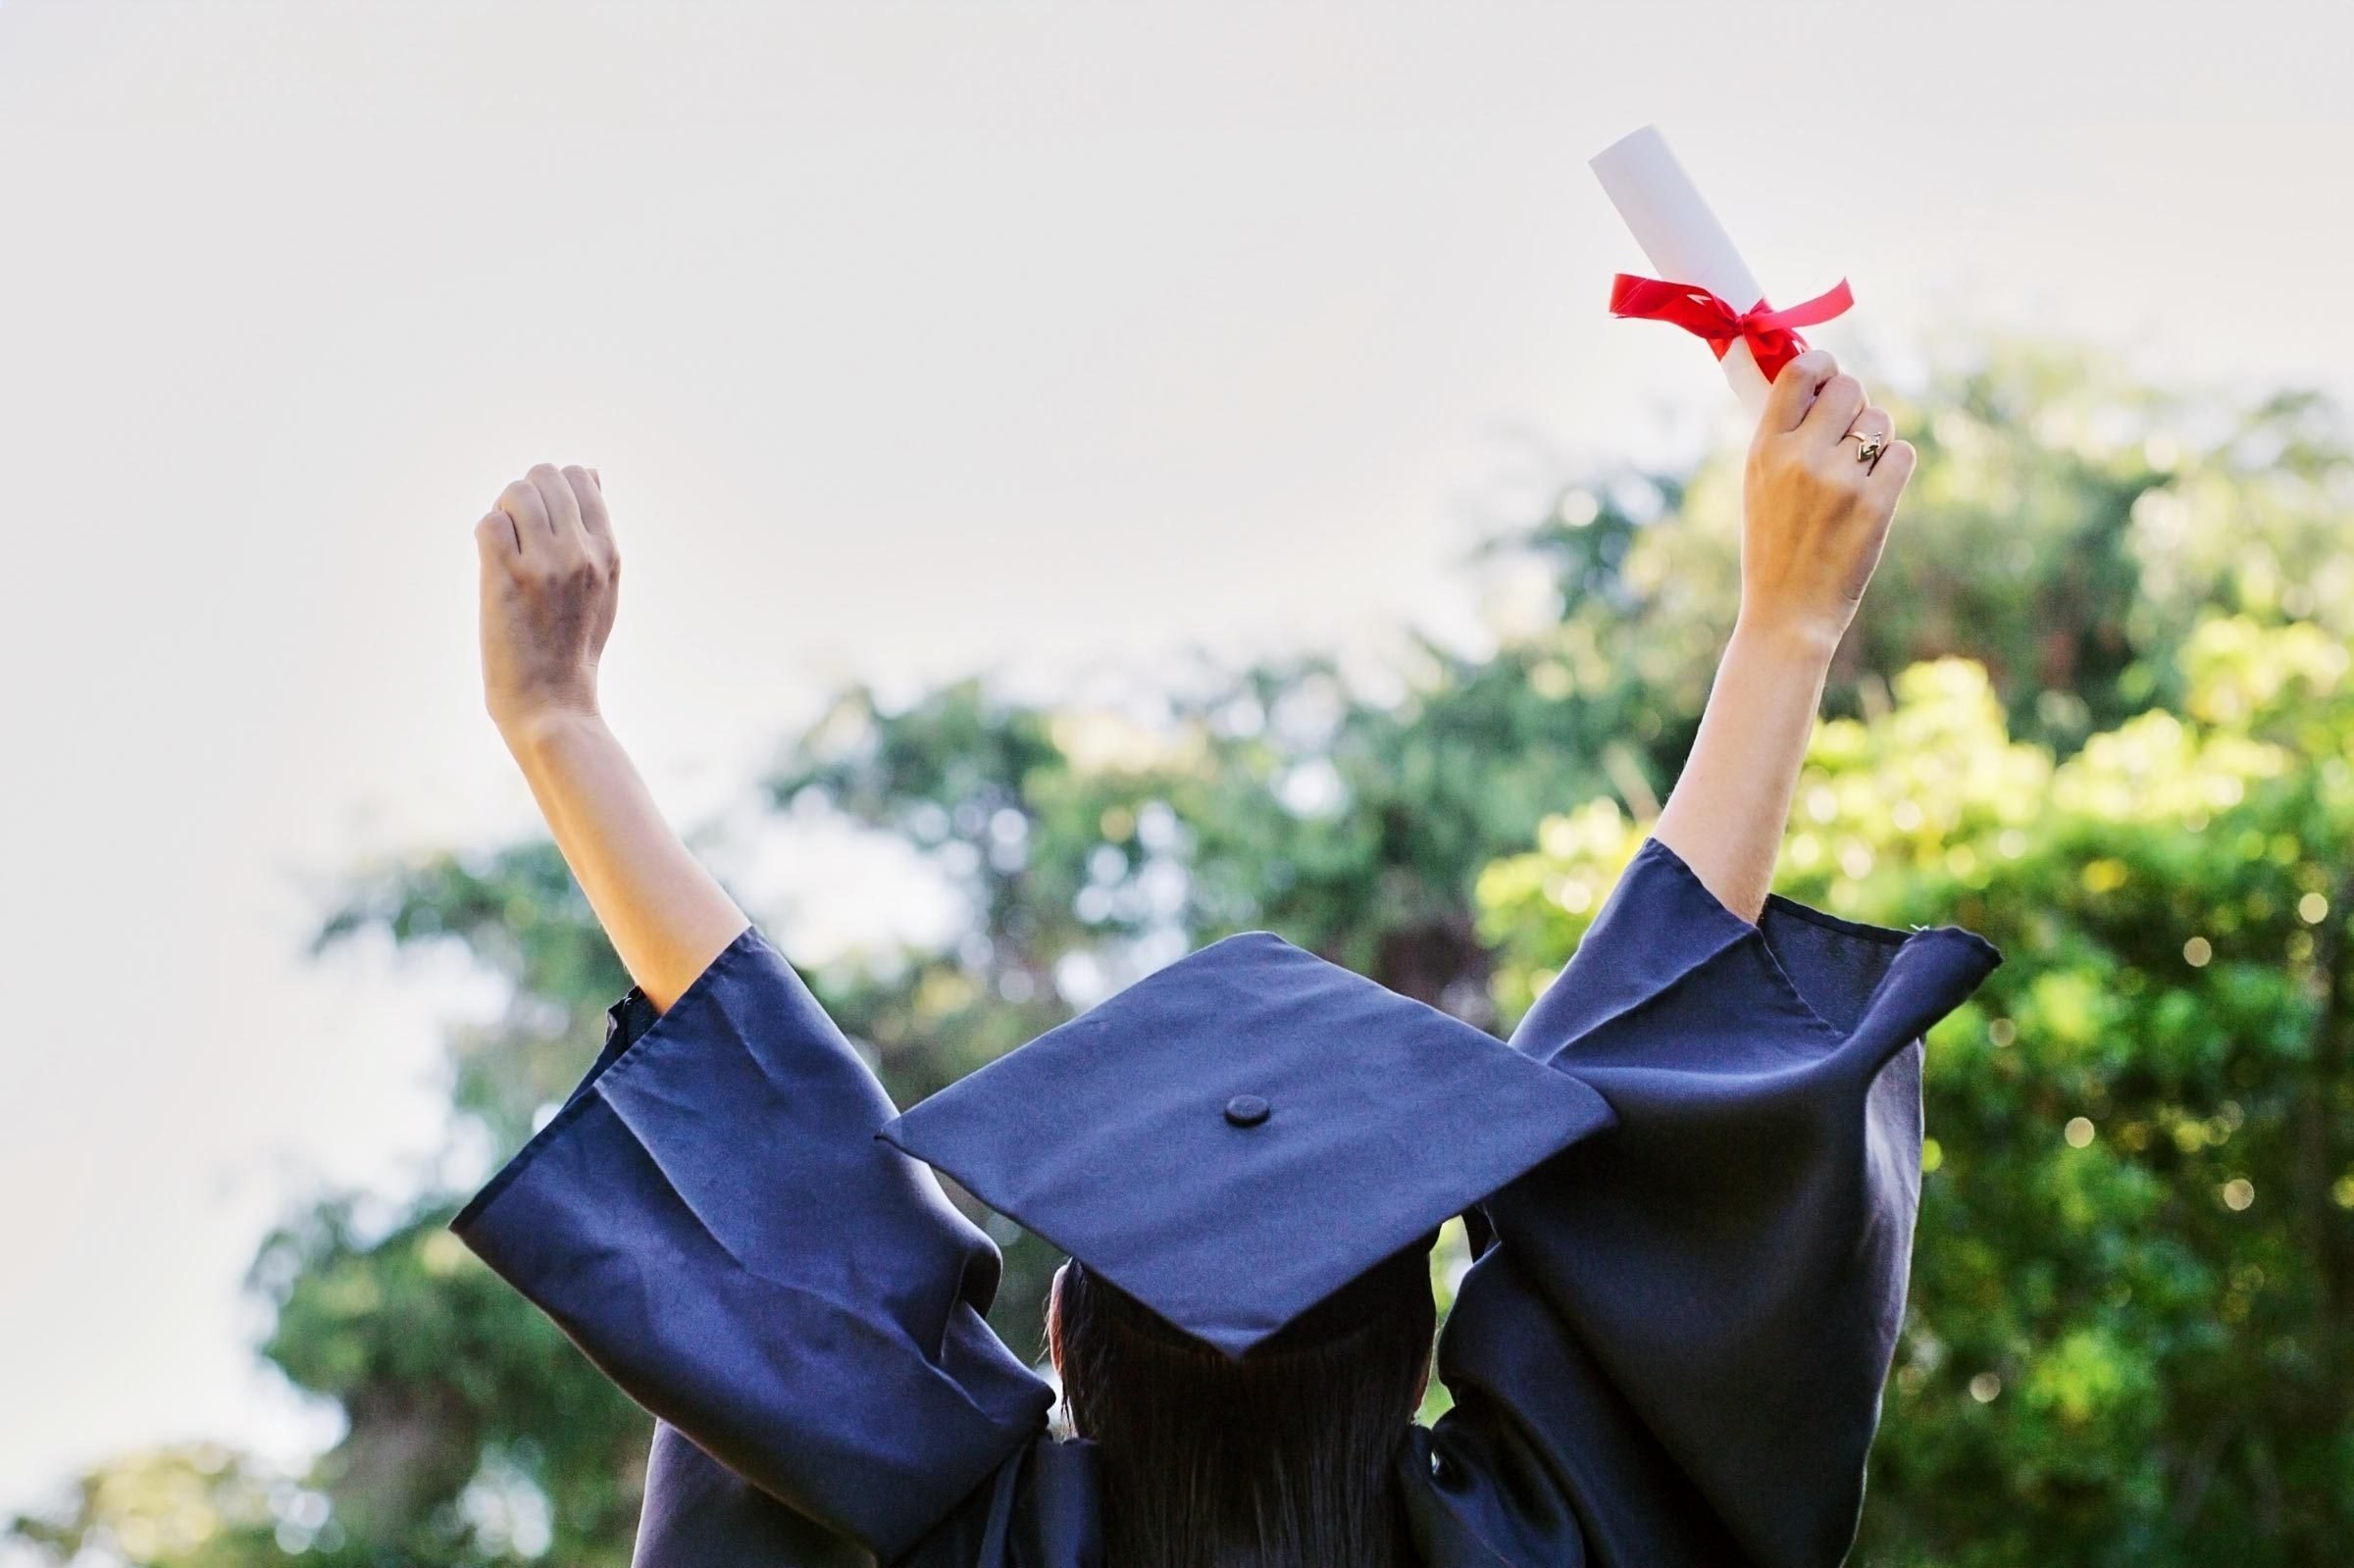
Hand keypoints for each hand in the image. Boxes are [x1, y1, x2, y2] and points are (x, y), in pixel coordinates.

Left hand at [475, 463, 617, 738]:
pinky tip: (493, 565)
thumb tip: (591, 473)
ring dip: (502, 513)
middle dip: (524, 496)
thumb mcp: (604, 585)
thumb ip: (597, 531)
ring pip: (515, 492)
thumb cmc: (574, 647)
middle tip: (518, 535)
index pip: (581, 476)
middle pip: (545, 476)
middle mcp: (580, 551)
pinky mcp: (507, 577)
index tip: (542, 522)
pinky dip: (486, 536)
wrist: (553, 702)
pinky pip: (489, 522)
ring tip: (505, 548)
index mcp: (607, 552)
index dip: (553, 488)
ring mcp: (545, 563)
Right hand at [1737, 349, 1916, 653]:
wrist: (1787, 612)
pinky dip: (1893, 466)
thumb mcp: (1757, 483)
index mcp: (1764, 448)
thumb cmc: (1772, 545)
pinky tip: (1874, 489)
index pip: (1800, 372)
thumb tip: (1816, 378)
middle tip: (1847, 429)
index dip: (1823, 363)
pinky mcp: (1875, 504)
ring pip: (1880, 420)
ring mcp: (1840, 480)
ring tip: (1857, 469)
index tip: (1829, 373)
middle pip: (1850, 387)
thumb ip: (1782, 433)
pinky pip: (1902, 453)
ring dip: (1876, 437)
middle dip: (1855, 402)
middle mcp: (1801, 457)